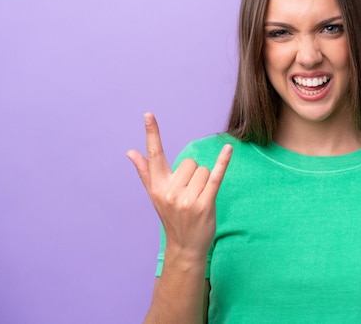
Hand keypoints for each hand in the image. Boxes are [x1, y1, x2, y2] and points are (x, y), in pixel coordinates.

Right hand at [127, 113, 232, 261]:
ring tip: (198, 199)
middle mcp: (169, 192)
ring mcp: (187, 199)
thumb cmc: (171, 217)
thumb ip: (145, 172)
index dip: (152, 134)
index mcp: (157, 187)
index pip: (154, 155)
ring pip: (203, 170)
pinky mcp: (205, 204)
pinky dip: (223, 162)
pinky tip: (228, 149)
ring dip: (204, 182)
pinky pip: (215, 177)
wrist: (185, 247)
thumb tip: (131, 152)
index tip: (148, 114)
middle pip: (189, 162)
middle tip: (189, 194)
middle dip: (192, 174)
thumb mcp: (155, 196)